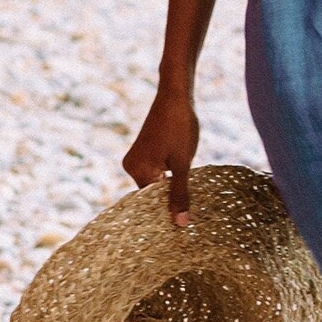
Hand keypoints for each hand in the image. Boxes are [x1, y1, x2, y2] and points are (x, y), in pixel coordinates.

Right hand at [124, 87, 199, 226]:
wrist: (176, 94)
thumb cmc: (180, 127)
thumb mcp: (183, 164)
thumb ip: (180, 194)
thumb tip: (180, 224)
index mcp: (136, 170)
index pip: (150, 203)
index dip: (167, 213)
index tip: (183, 227)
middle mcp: (130, 165)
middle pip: (152, 194)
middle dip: (170, 200)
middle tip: (190, 216)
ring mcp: (137, 158)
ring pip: (156, 183)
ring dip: (172, 188)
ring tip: (189, 198)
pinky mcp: (145, 151)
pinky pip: (156, 172)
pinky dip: (170, 177)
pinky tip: (184, 181)